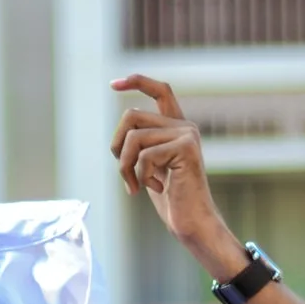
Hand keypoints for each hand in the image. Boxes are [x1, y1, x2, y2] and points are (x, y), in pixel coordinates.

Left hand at [108, 75, 224, 244]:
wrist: (191, 221)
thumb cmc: (169, 198)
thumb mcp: (148, 166)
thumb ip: (140, 144)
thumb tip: (122, 131)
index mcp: (175, 127)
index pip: (160, 91)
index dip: (137, 81)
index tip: (113, 84)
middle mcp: (184, 125)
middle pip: (130, 116)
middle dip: (117, 146)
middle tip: (124, 174)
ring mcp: (187, 134)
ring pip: (133, 137)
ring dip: (125, 167)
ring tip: (136, 186)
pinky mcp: (187, 147)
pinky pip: (145, 155)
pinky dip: (141, 175)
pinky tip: (156, 187)